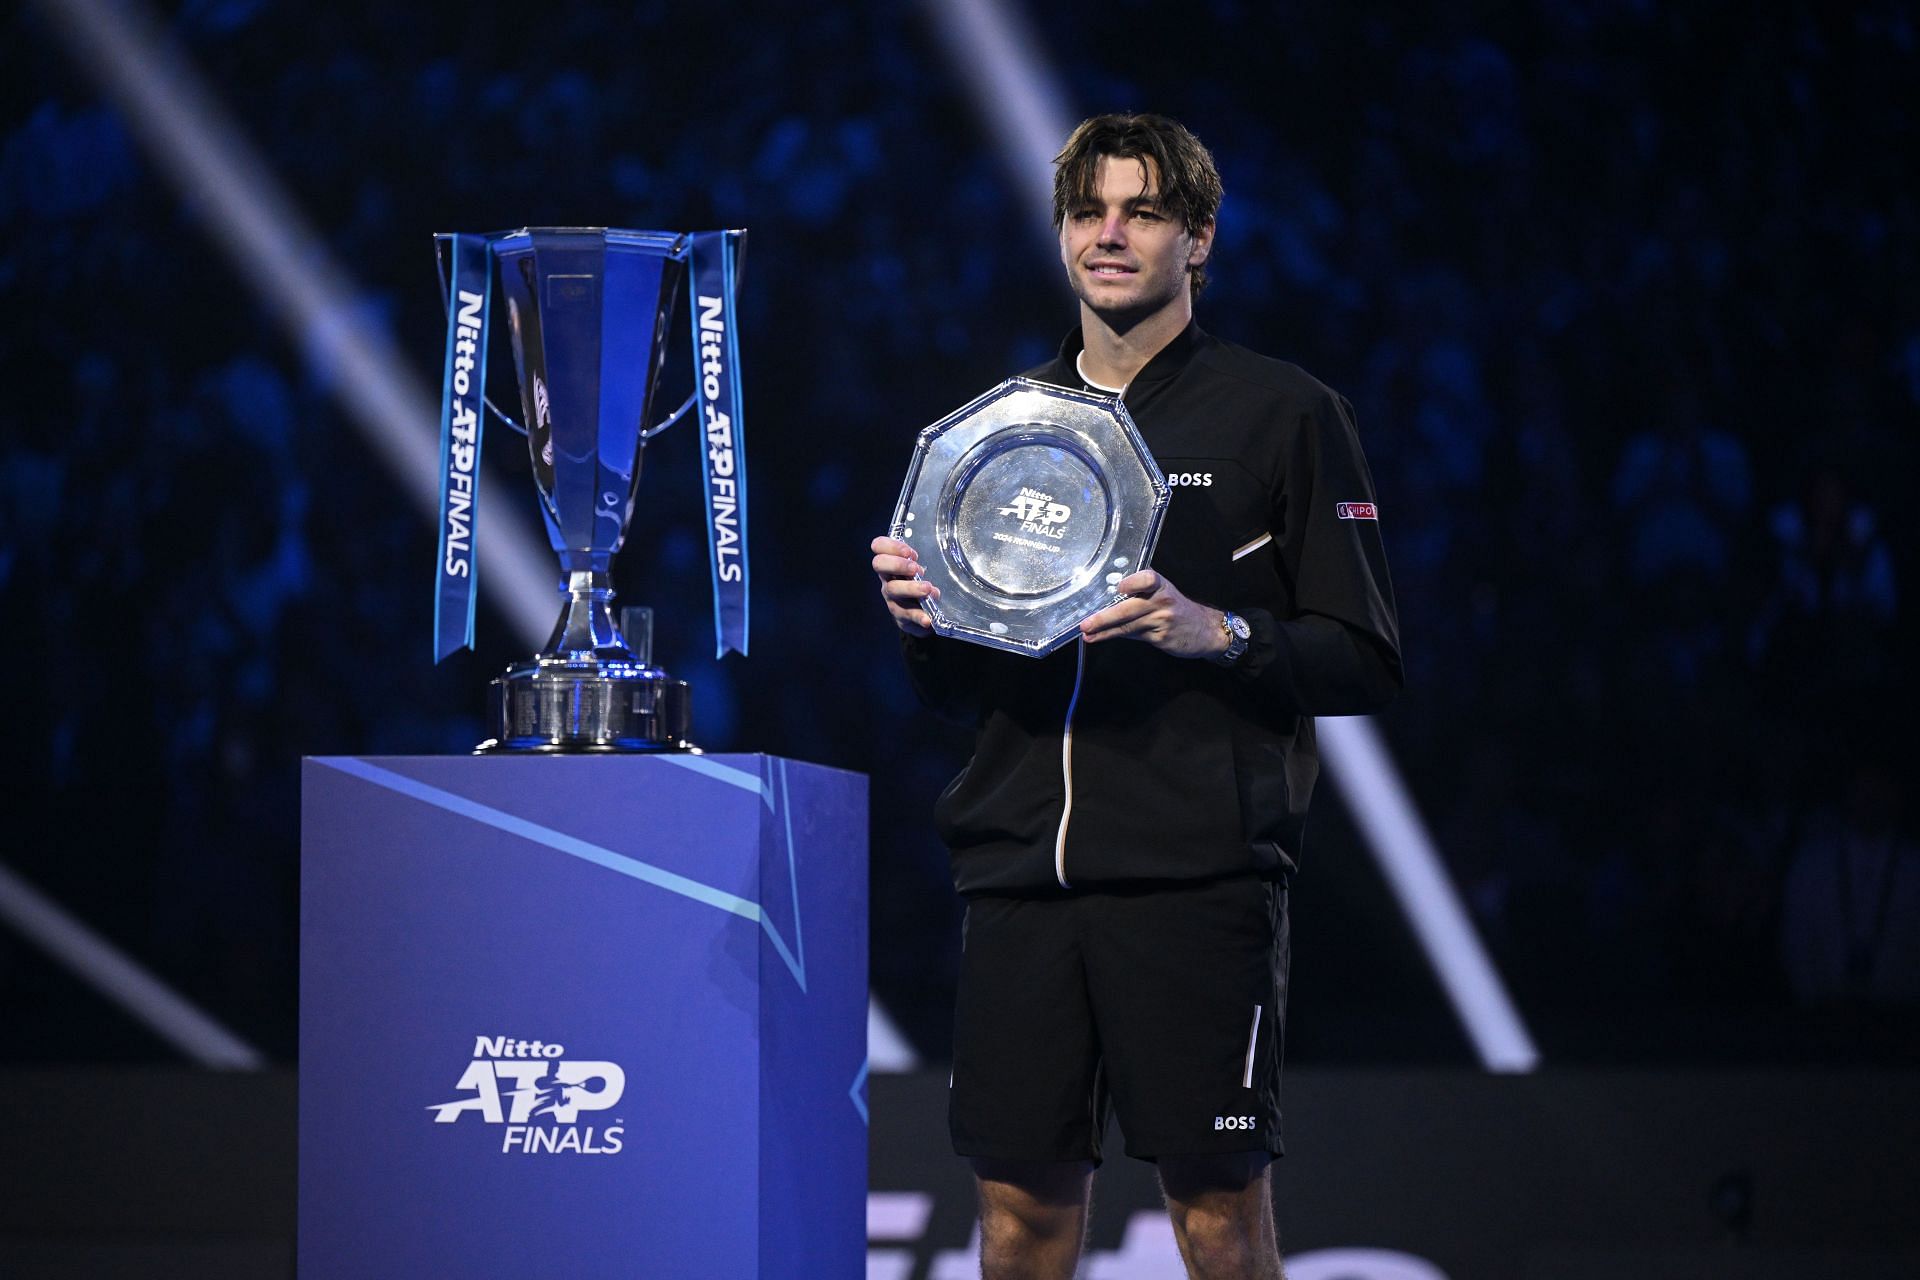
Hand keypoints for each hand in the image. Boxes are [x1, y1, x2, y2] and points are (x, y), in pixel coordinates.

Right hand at [871, 535, 938, 635]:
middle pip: (880, 565)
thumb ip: (926, 556)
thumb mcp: (922, 568)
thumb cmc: (921, 584)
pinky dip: (918, 617)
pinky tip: (927, 619)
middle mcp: (888, 578)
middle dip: (897, 564)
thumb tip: (948, 542)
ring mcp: (892, 598)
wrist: (921, 614)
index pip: (879, 546)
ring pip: (893, 590)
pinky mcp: (901, 617)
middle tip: (917, 569)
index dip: (891, 545)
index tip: (910, 552)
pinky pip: (907, 617)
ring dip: (911, 588)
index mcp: (892, 562)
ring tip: (928, 589)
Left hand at [1079, 570, 1226, 658]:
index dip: (1134, 583)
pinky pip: (1133, 635)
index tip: (1120, 588)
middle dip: (1104, 617)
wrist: (1205, 630)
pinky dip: (1115, 636)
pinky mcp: (1161, 638)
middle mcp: (1162, 601)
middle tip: (1086, 623)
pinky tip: (1100, 638)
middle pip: (1129, 609)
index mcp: (1161, 585)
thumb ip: (1141, 589)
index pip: (1148, 579)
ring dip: (1104, 631)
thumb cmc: (1177, 607)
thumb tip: (1108, 591)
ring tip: (1087, 633)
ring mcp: (1162, 621)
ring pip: (1127, 626)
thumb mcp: (1164, 591)